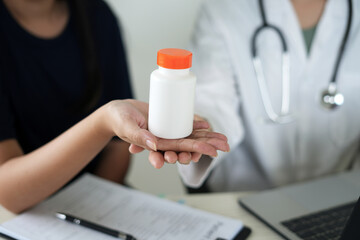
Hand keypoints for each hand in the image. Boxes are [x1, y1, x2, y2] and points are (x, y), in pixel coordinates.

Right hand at [105, 100, 228, 167]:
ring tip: (224, 138)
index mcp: (157, 145)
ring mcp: (167, 131)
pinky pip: (183, 124)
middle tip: (226, 145)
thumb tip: (155, 145)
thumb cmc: (118, 119)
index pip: (180, 148)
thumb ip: (138, 137)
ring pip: (190, 135)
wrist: (116, 111)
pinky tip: (208, 126)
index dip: (197, 149)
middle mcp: (164, 140)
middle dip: (208, 145)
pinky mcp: (167, 121)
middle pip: (190, 143)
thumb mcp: (126, 127)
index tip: (213, 151)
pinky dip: (196, 125)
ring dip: (207, 137)